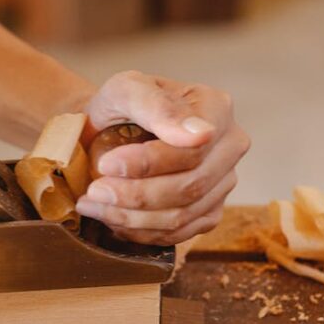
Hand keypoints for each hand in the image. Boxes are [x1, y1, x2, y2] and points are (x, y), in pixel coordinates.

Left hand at [73, 71, 249, 245]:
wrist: (109, 129)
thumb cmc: (119, 107)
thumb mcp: (126, 90)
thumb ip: (157, 106)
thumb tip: (200, 135)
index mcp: (216, 108)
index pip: (191, 150)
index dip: (147, 164)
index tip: (105, 166)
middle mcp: (230, 146)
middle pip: (190, 187)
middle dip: (135, 196)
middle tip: (93, 193)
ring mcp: (223, 182)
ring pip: (182, 215)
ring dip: (131, 218)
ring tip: (93, 206)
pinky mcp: (209, 212)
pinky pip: (179, 233)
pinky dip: (140, 232)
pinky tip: (113, 218)